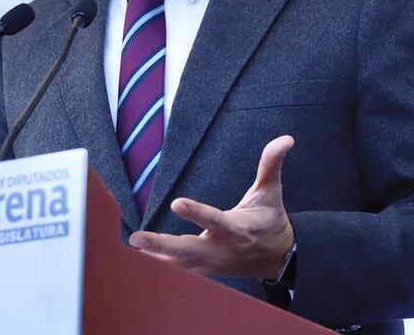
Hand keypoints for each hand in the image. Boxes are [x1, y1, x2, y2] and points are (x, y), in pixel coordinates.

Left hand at [128, 135, 295, 278]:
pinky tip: (134, 264)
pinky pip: (178, 273)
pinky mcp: (202, 271)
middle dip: (162, 245)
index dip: (196, 213)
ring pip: (178, 265)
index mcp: (236, 228)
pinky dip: (157, 269)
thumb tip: (285, 139)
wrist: (276, 258)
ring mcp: (209, 264)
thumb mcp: (271, 192)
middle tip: (136, 238)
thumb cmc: (270, 221)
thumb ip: (271, 165)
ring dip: (153, 259)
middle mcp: (219, 249)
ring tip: (127, 253)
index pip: (214, 220)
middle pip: (188, 248)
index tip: (177, 203)